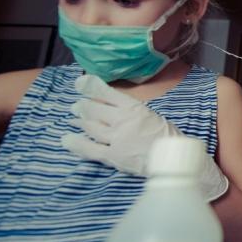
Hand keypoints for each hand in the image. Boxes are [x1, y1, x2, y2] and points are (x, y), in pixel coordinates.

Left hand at [61, 74, 227, 200]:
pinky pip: (90, 149)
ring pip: (91, 127)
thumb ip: (131, 111)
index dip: (91, 87)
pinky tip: (67, 140)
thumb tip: (112, 107)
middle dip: (84, 107)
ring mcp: (116, 138)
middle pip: (95, 110)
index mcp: (135, 108)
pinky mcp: (113, 156)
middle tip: (77, 106)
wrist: (174, 159)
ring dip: (80, 121)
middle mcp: (123, 120)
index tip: (79, 82)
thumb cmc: (167, 136)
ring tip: (74, 118)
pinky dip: (76, 144)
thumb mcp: (151, 115)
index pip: (108, 94)